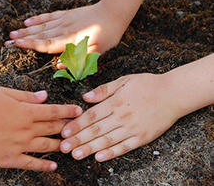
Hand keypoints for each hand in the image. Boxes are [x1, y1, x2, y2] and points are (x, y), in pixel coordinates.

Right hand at [0, 87, 81, 170]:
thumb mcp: (4, 92)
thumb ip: (27, 96)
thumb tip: (45, 96)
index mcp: (26, 111)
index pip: (54, 111)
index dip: (68, 111)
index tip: (79, 111)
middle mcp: (27, 129)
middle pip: (53, 128)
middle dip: (68, 127)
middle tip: (79, 128)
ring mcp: (20, 145)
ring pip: (46, 146)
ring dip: (60, 145)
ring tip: (70, 146)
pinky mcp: (10, 159)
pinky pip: (31, 164)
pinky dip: (44, 165)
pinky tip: (54, 166)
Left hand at [59, 74, 179, 161]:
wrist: (174, 93)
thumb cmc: (147, 85)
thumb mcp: (124, 80)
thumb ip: (104, 90)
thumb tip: (85, 97)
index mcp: (116, 102)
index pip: (91, 116)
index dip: (76, 125)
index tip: (64, 132)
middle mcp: (122, 116)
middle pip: (96, 130)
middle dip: (78, 139)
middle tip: (63, 148)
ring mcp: (132, 128)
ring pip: (107, 140)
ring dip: (89, 148)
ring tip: (76, 154)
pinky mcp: (142, 138)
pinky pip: (124, 147)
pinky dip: (111, 153)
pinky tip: (99, 157)